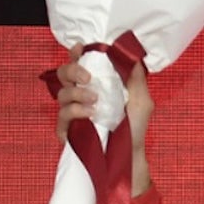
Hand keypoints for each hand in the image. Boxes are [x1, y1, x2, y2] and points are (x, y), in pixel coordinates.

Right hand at [54, 45, 153, 191]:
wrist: (130, 155)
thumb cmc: (134, 128)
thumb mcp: (141, 100)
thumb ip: (135, 77)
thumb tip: (132, 55)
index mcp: (95, 84)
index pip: (79, 63)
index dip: (76, 53)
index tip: (81, 48)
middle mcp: (80, 96)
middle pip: (63, 74)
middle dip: (72, 70)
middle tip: (88, 78)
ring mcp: (72, 113)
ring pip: (62, 94)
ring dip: (77, 93)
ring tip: (95, 100)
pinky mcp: (67, 130)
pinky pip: (63, 116)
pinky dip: (76, 111)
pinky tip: (90, 114)